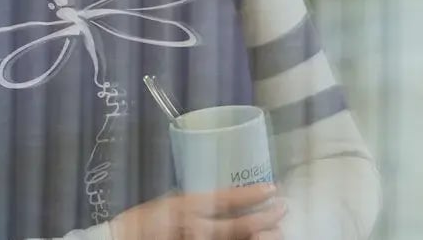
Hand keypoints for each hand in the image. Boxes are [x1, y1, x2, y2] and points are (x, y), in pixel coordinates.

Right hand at [110, 183, 286, 239]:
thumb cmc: (140, 223)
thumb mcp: (165, 203)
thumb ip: (188, 202)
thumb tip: (211, 199)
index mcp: (186, 206)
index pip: (226, 199)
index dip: (251, 194)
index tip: (272, 188)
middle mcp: (196, 226)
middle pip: (240, 226)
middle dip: (266, 218)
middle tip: (282, 208)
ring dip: (260, 234)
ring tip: (275, 229)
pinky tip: (254, 239)